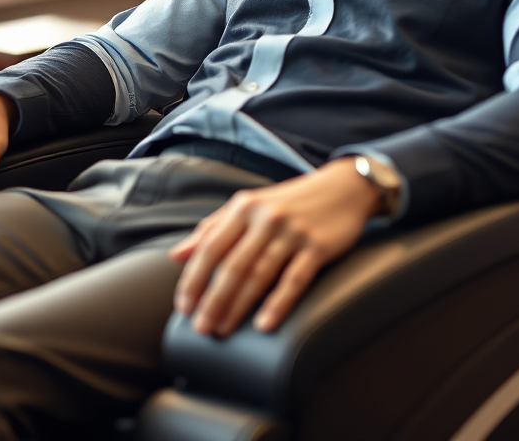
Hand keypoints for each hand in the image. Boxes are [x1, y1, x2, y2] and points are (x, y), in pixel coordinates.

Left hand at [170, 158, 383, 336]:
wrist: (342, 188)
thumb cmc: (290, 202)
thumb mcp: (249, 206)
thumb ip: (213, 228)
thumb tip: (176, 255)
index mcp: (245, 207)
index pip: (210, 247)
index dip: (194, 279)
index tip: (184, 306)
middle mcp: (267, 217)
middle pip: (232, 265)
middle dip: (213, 300)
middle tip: (201, 328)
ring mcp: (293, 232)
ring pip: (259, 275)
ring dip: (238, 307)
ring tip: (224, 330)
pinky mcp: (318, 246)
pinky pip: (294, 280)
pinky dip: (278, 304)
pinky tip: (264, 325)